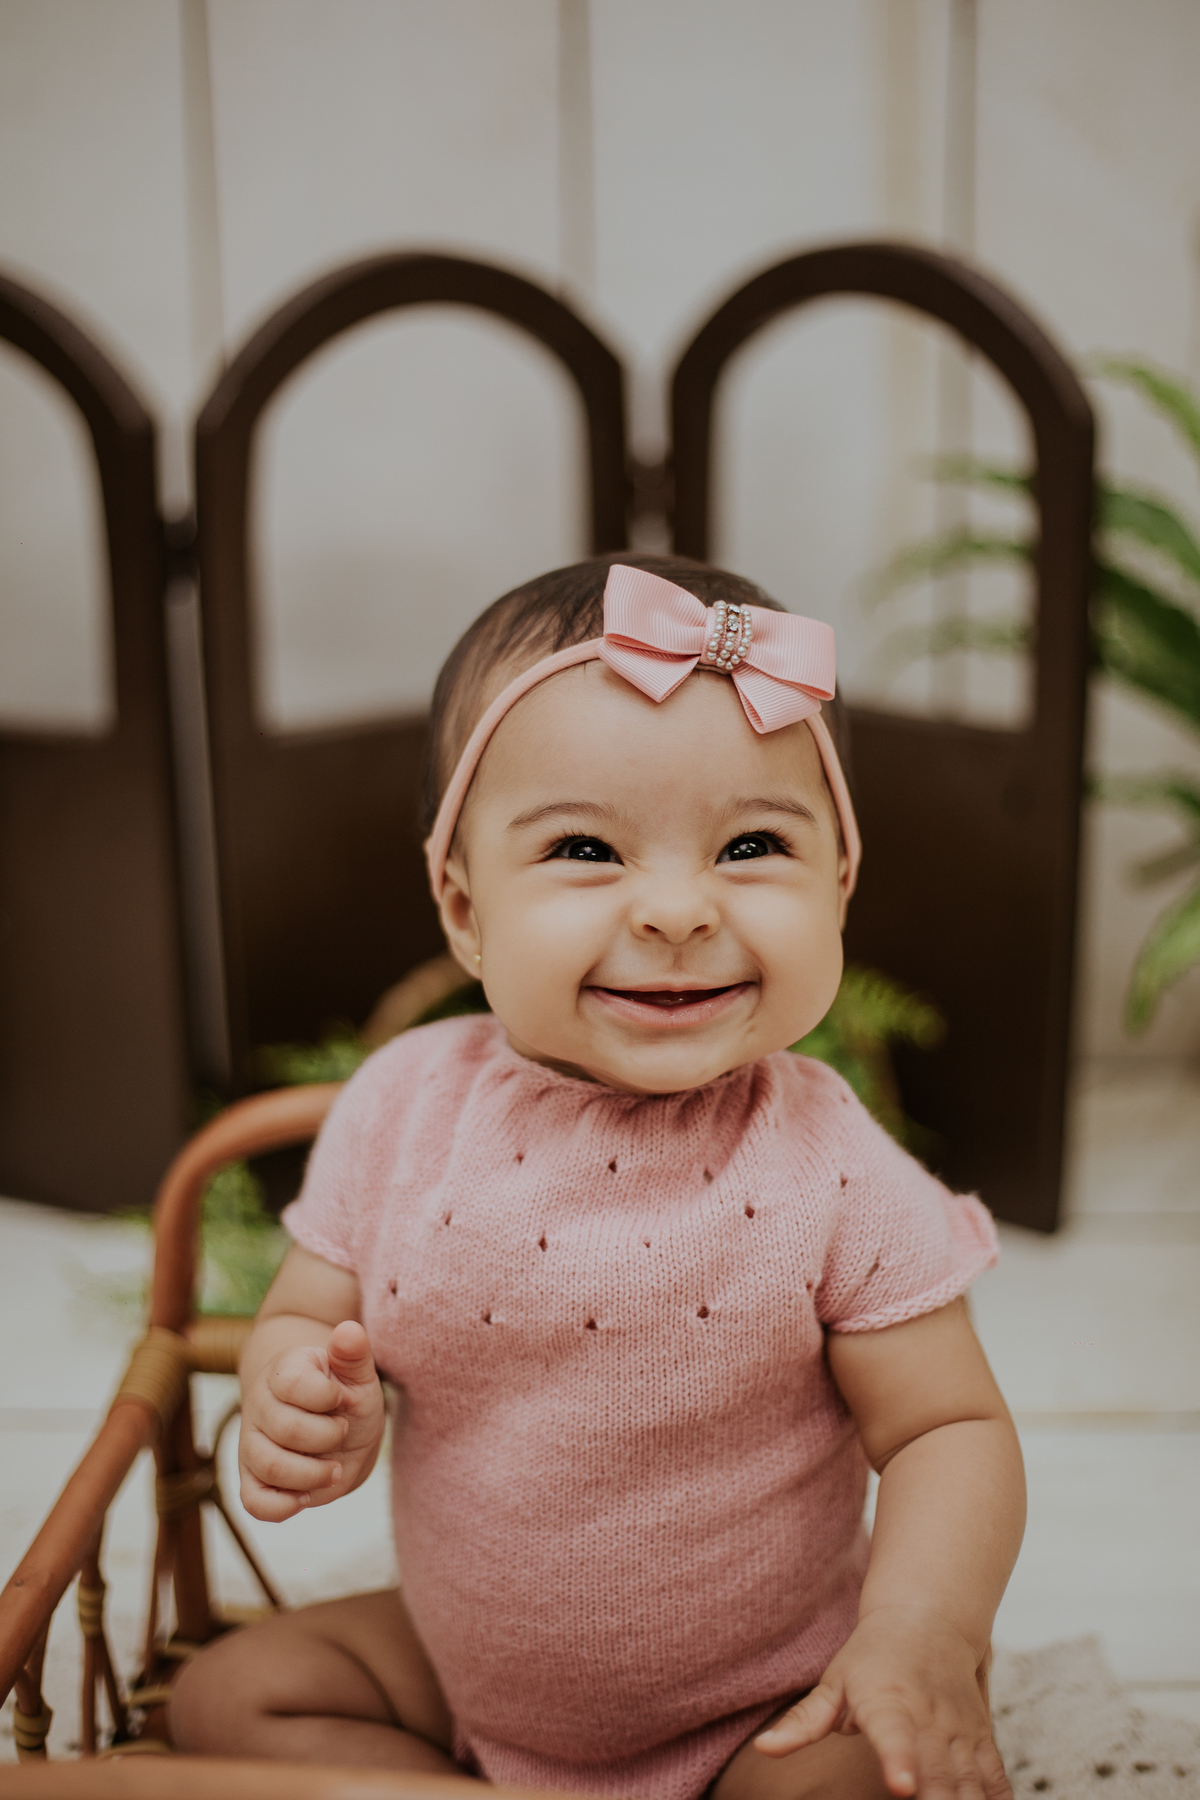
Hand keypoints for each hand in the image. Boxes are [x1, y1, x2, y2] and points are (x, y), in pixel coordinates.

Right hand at [238, 1320, 384, 1521]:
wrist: (338, 1427)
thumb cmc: (346, 1395)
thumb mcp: (358, 1373)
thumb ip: (354, 1353)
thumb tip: (348, 1330)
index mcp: (283, 1371)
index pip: (293, 1384)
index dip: (326, 1397)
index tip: (342, 1399)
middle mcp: (259, 1404)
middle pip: (285, 1429)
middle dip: (327, 1437)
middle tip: (342, 1432)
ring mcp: (252, 1442)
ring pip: (269, 1467)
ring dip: (312, 1474)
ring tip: (334, 1468)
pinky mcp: (252, 1478)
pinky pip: (254, 1502)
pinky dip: (284, 1506)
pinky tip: (308, 1495)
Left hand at [754, 1606, 1010, 1799]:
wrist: (928, 1618)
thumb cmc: (871, 1656)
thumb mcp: (834, 1682)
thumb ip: (803, 1722)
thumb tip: (764, 1748)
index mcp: (886, 1702)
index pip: (892, 1733)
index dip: (899, 1762)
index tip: (902, 1788)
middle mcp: (927, 1717)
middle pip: (937, 1771)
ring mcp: (959, 1730)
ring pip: (969, 1779)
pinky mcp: (980, 1737)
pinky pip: (994, 1778)